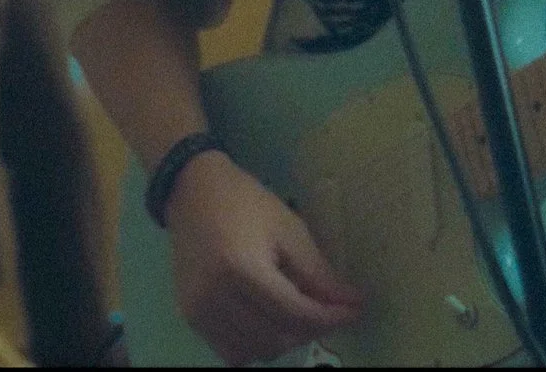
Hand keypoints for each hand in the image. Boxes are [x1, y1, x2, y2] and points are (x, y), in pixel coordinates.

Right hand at [164, 150, 362, 364]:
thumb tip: (351, 303)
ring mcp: (199, 311)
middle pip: (277, 338)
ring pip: (255, 352)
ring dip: (284, 340)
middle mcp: (215, 297)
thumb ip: (317, 273)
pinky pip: (231, 353)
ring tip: (296, 314)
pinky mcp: (191, 318)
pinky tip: (267, 323)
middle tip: (326, 310)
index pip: (295, 313)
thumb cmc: (245, 202)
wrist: (192, 192)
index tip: (354, 311)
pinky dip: (256, 346)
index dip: (330, 318)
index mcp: (241, 268)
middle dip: (310, 330)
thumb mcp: (288, 229)